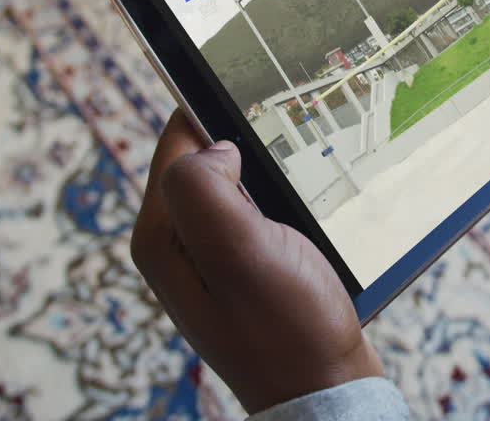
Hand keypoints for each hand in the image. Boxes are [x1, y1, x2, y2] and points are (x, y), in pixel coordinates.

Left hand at [131, 110, 383, 412]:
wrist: (327, 389)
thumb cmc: (287, 328)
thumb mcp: (237, 251)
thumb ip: (204, 188)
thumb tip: (214, 146)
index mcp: (161, 235)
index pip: (177, 139)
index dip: (216, 111)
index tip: (261, 100)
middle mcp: (178, 245)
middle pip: (207, 159)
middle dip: (247, 145)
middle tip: (290, 148)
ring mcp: (212, 258)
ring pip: (238, 184)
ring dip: (269, 175)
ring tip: (302, 181)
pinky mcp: (245, 268)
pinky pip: (257, 211)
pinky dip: (282, 201)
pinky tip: (307, 211)